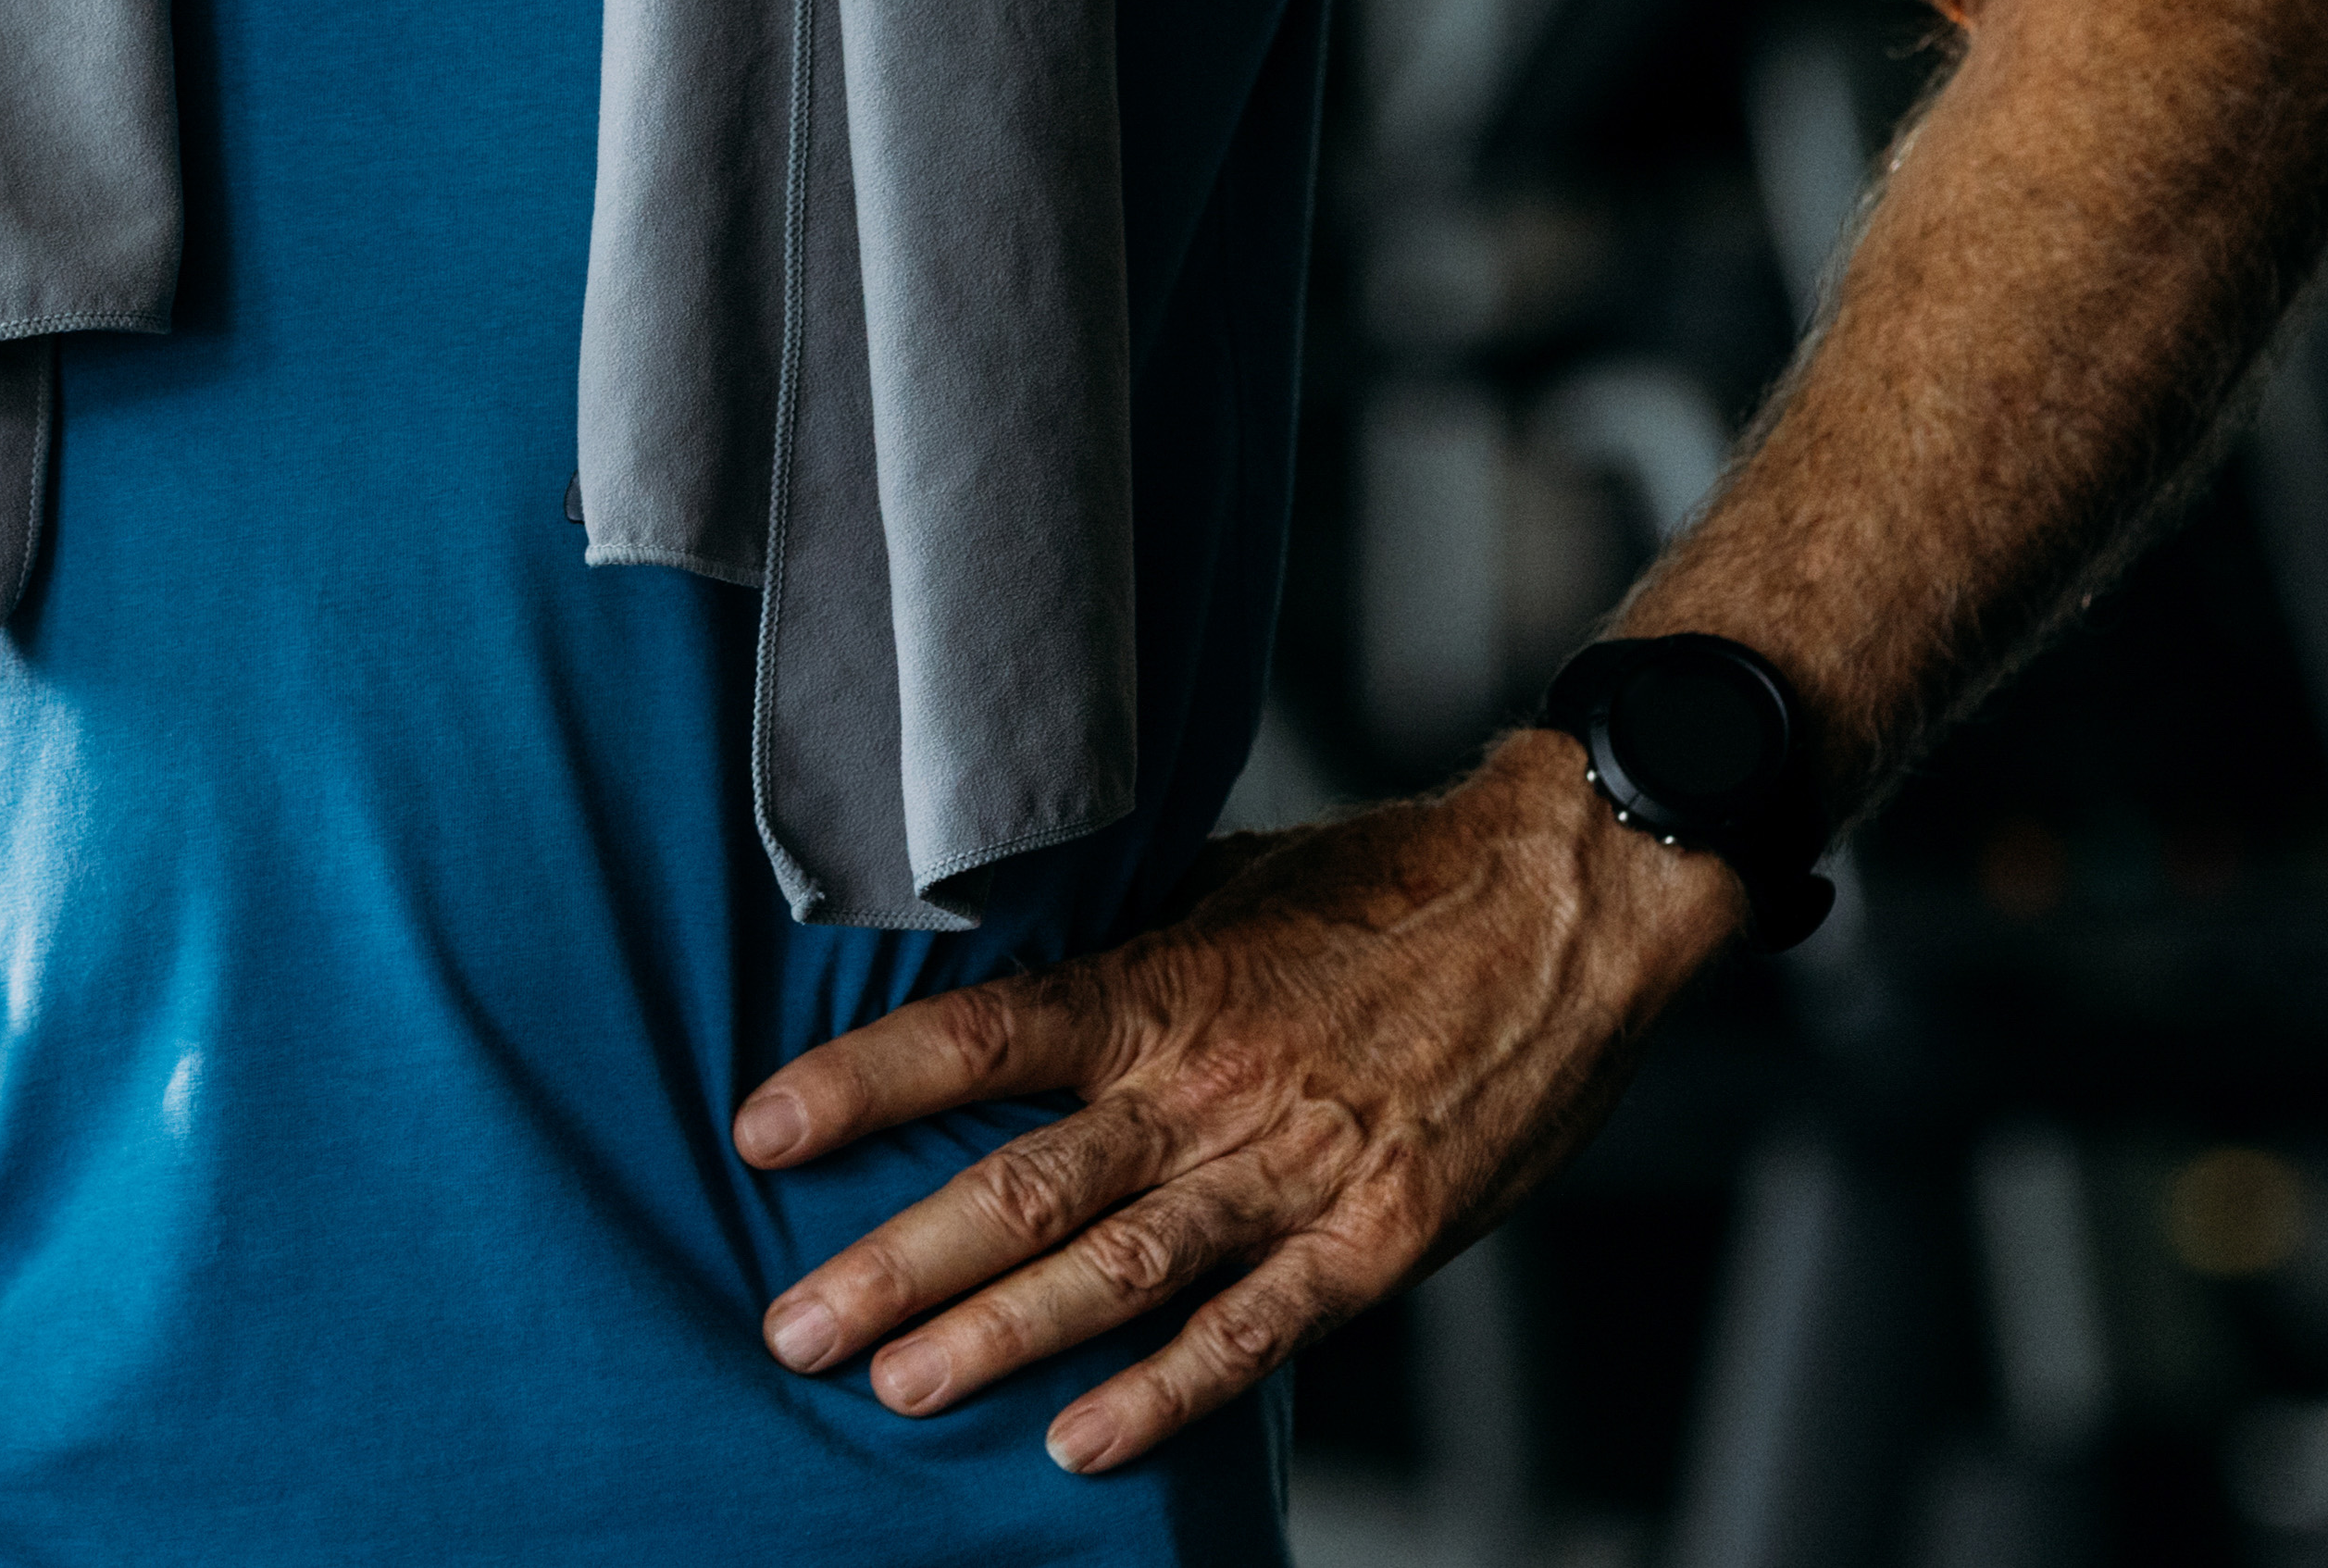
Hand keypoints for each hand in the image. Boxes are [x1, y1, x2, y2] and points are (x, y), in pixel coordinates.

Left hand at [724, 757, 1743, 1471]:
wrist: (1565, 900)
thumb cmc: (1387, 886)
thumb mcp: (1225, 885)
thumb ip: (1121, 950)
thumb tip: (1000, 962)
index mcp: (1157, 986)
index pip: (976, 1036)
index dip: (862, 1086)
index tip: (762, 1132)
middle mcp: (1205, 1084)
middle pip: (1022, 1183)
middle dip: (896, 1262)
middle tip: (793, 1324)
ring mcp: (1291, 1168)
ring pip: (1117, 1268)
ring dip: (999, 1336)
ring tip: (896, 1387)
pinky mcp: (1377, 1237)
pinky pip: (1253, 1333)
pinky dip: (1164, 1394)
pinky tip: (1081, 1440)